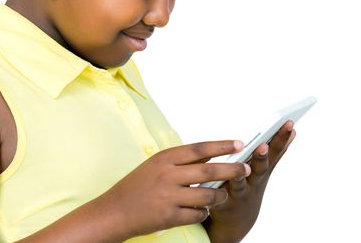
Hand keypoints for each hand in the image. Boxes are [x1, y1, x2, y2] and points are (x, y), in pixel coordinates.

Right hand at [95, 140, 250, 239]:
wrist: (114, 211)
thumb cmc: (136, 186)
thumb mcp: (156, 165)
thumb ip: (181, 162)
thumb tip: (210, 156)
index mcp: (164, 158)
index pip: (199, 149)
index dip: (221, 146)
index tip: (238, 144)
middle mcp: (167, 175)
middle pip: (209, 171)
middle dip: (232, 169)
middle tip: (246, 169)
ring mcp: (169, 197)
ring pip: (208, 195)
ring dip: (220, 196)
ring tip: (224, 195)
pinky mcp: (169, 217)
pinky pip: (198, 214)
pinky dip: (204, 212)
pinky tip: (202, 210)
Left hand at [203, 121, 295, 242]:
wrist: (238, 220)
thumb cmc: (251, 185)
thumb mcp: (266, 168)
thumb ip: (276, 152)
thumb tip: (293, 130)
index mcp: (263, 169)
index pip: (275, 151)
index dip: (282, 137)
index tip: (289, 122)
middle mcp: (254, 181)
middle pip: (260, 168)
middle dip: (262, 156)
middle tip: (263, 145)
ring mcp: (240, 193)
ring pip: (239, 182)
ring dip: (239, 173)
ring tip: (239, 168)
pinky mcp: (223, 202)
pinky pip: (219, 195)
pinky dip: (216, 192)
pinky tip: (215, 184)